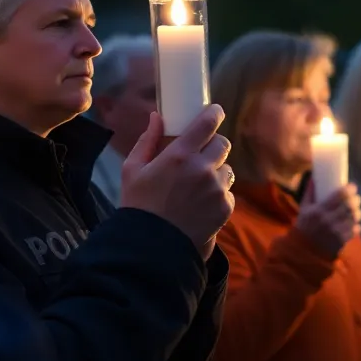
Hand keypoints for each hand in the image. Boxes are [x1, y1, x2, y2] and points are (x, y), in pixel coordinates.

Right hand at [120, 106, 234, 254]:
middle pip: (223, 144)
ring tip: (198, 185)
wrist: (151, 247)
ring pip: (227, 169)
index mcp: (179, 155)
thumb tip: (157, 117)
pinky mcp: (225, 207)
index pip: (208, 123)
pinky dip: (218, 194)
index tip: (214, 112)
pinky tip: (201, 204)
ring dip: (217, 171)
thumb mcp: (132, 170)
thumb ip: (147, 140)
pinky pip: (228, 192)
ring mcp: (216, 189)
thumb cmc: (138, 206)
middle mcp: (202, 169)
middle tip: (201, 155)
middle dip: (214, 146)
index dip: (214, 113)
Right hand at [296, 182, 360, 257]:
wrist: (304, 252)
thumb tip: (314, 177)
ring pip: (354, 217)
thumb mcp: (304, 209)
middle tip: (356, 198)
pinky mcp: (341, 241)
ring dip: (357, 212)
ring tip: (356, 210)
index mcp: (319, 210)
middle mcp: (329, 220)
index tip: (352, 186)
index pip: (339, 195)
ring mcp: (336, 232)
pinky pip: (354, 230)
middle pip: (349, 205)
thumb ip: (310, 193)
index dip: (349, 189)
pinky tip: (353, 223)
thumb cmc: (303, 227)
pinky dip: (356, 225)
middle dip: (356, 200)